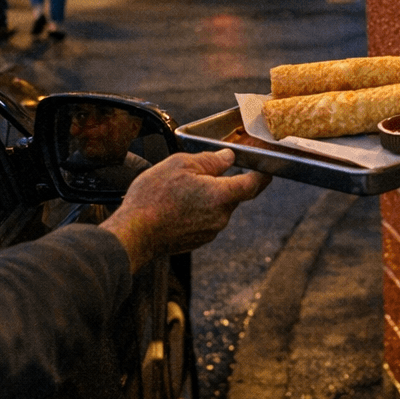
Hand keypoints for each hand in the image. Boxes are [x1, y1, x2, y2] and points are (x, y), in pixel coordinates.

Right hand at [101, 149, 269, 271]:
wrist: (134, 234)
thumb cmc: (153, 198)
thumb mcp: (180, 165)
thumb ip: (209, 160)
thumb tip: (227, 158)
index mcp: (221, 196)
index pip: (253, 184)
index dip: (261, 173)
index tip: (264, 166)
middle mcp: (220, 217)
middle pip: (234, 195)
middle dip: (225, 182)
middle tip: (209, 170)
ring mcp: (209, 231)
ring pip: (218, 207)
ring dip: (208, 195)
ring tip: (182, 186)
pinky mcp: (197, 240)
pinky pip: (206, 219)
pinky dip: (198, 209)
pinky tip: (177, 203)